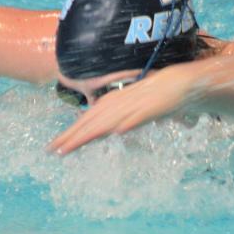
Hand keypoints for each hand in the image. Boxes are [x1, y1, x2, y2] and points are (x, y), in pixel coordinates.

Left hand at [47, 67, 192, 154]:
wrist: (181, 82)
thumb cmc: (159, 97)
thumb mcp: (136, 110)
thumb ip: (125, 119)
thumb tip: (116, 130)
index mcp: (114, 103)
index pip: (88, 119)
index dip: (72, 132)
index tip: (56, 146)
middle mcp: (119, 104)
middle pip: (91, 122)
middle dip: (71, 137)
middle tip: (51, 151)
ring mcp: (133, 106)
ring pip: (106, 122)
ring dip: (87, 134)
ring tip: (69, 148)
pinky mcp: (150, 108)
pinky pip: (135, 118)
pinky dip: (125, 124)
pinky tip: (115, 134)